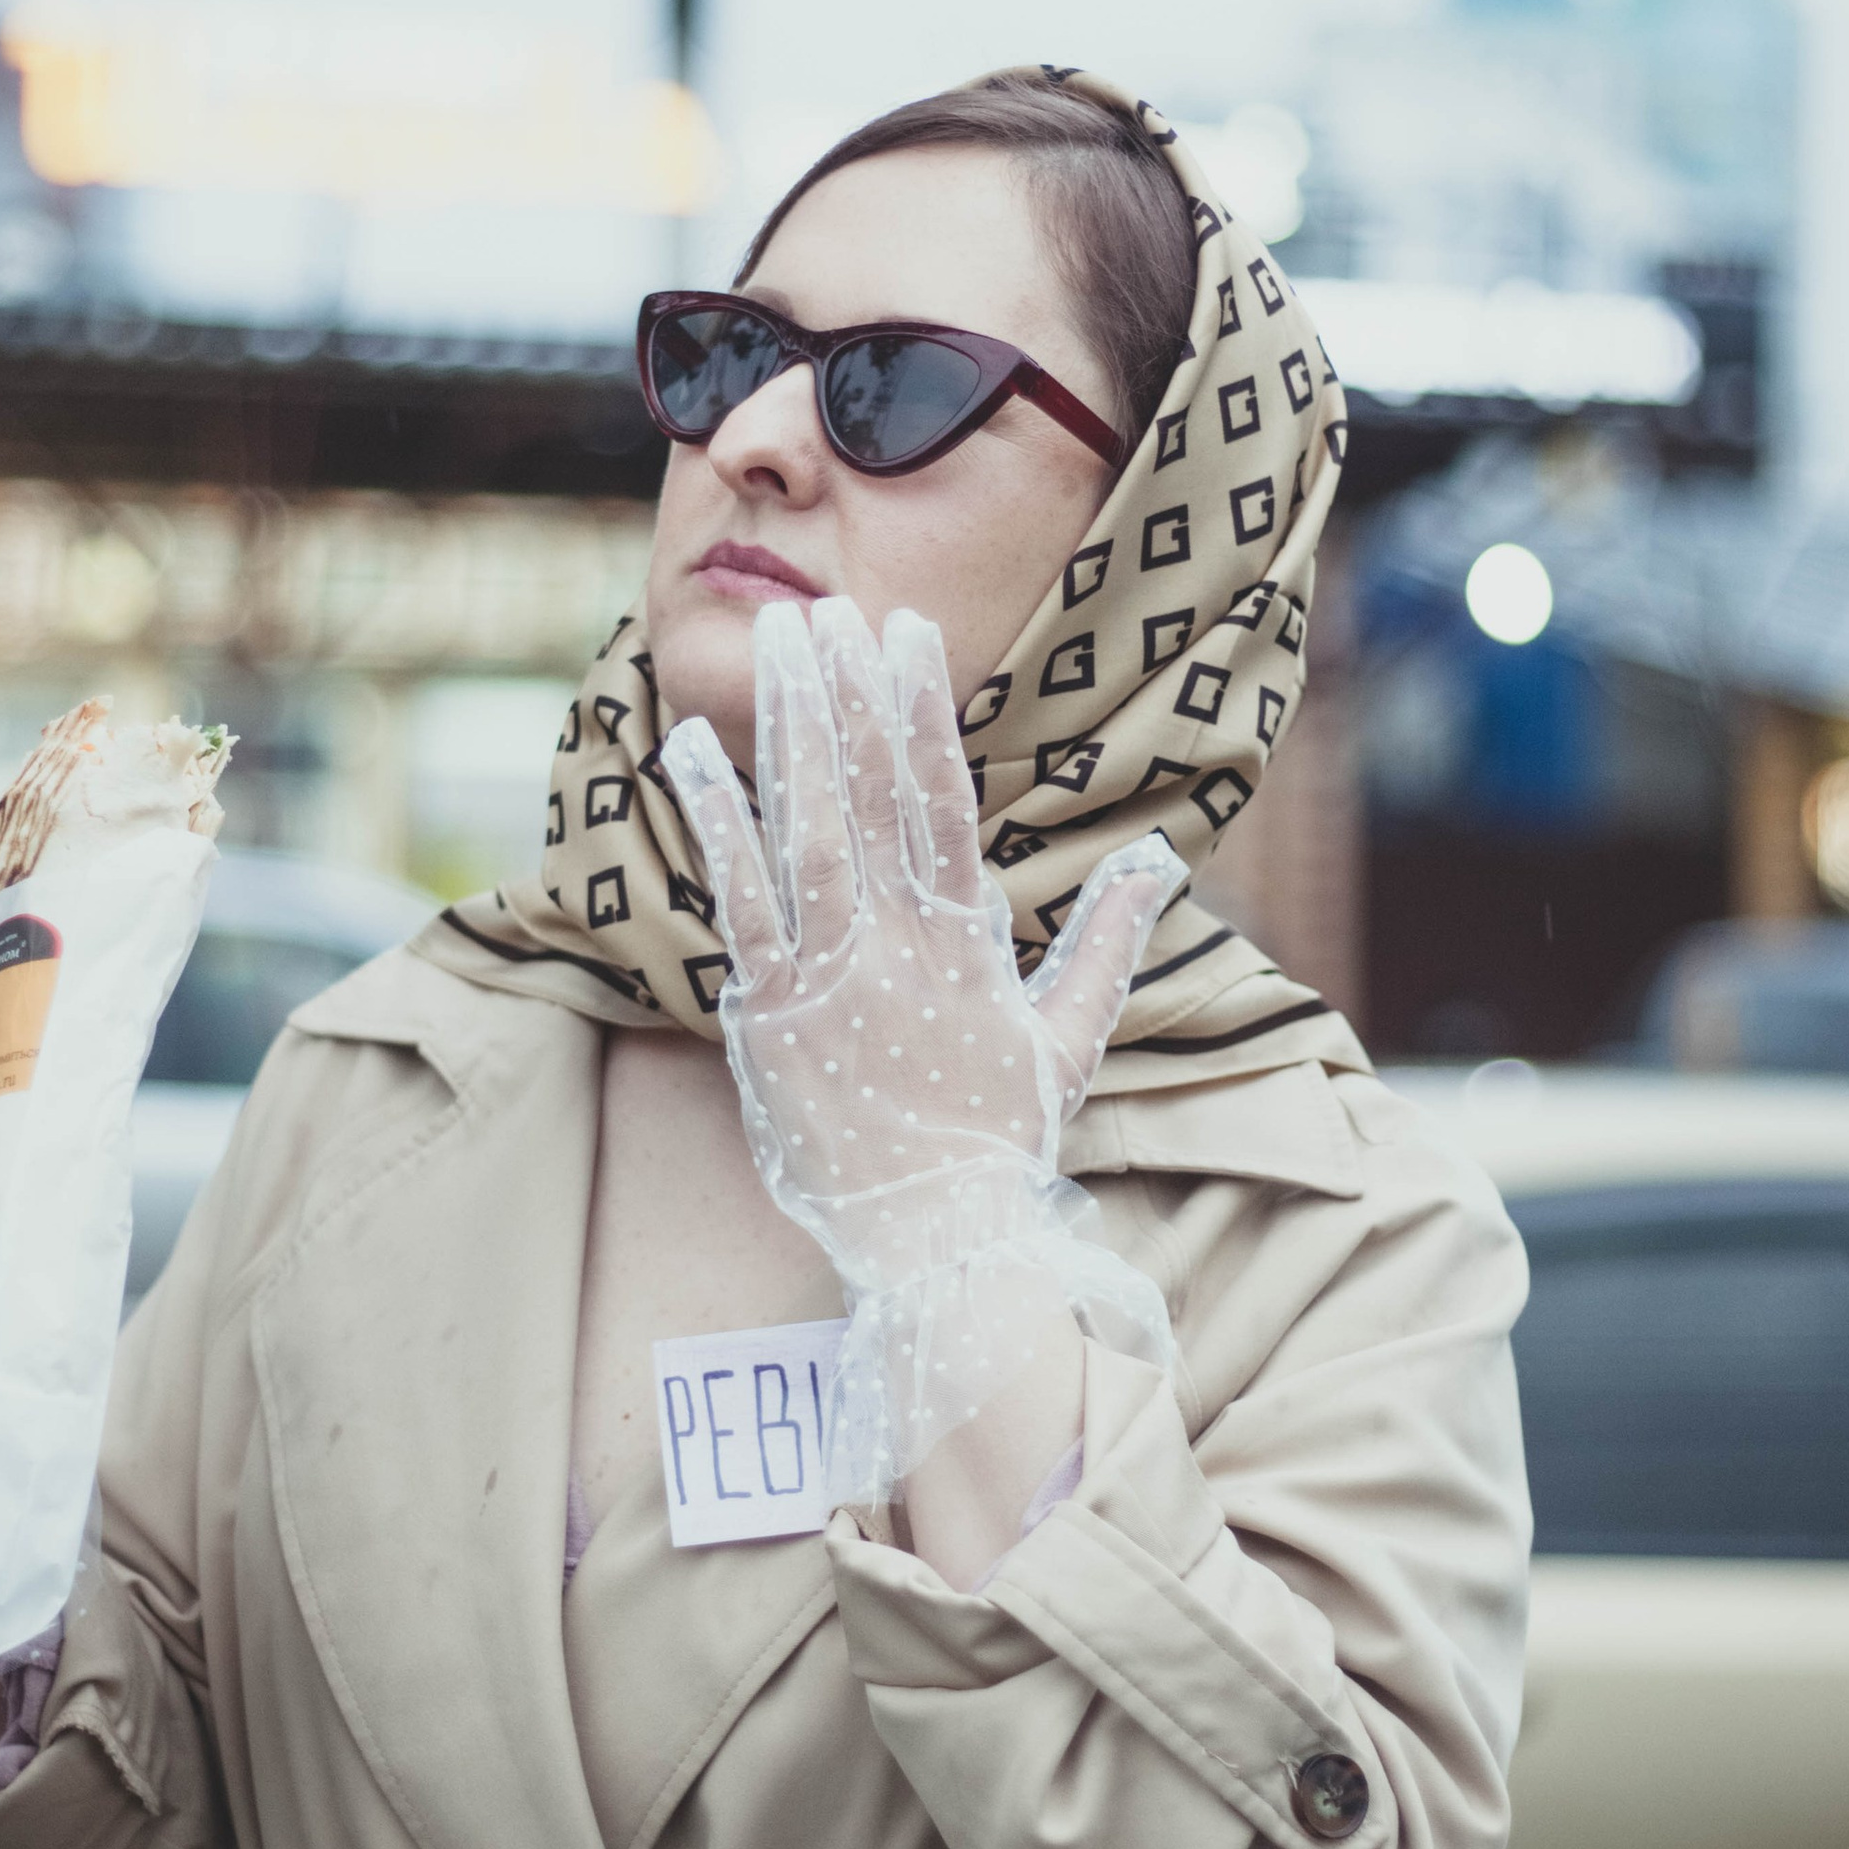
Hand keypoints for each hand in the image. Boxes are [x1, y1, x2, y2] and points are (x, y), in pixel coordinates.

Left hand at [662, 597, 1179, 1501]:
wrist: (941, 1243)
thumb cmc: (999, 1144)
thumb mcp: (1072, 1037)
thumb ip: (1110, 938)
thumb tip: (1160, 858)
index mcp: (968, 939)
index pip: (943, 796)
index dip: (921, 707)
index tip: (906, 630)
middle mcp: (900, 942)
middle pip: (871, 790)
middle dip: (846, 690)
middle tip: (826, 605)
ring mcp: (831, 975)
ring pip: (805, 825)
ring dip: (788, 726)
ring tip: (775, 642)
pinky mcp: (769, 1014)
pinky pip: (737, 900)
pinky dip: (715, 821)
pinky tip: (688, 751)